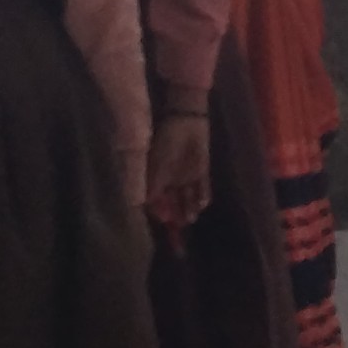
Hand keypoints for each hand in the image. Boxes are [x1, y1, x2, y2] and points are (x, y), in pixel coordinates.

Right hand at [147, 114, 212, 230]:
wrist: (186, 122)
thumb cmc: (166, 141)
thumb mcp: (155, 164)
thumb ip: (153, 185)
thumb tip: (145, 205)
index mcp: (157, 177)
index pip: (157, 200)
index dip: (159, 210)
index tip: (162, 220)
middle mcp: (172, 180)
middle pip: (174, 202)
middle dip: (176, 213)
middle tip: (179, 225)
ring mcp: (187, 176)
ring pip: (188, 197)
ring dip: (190, 207)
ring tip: (191, 218)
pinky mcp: (201, 171)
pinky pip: (203, 187)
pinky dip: (203, 196)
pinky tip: (202, 204)